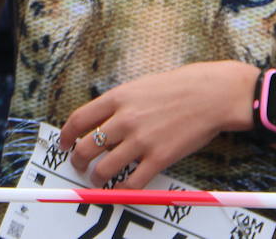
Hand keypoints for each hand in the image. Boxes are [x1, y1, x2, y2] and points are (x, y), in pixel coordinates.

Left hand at [57, 60, 257, 188]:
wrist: (211, 95)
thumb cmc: (177, 87)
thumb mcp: (140, 85)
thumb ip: (119, 103)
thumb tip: (100, 119)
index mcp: (117, 98)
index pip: (78, 120)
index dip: (66, 135)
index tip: (65, 143)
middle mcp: (124, 120)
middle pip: (86, 147)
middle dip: (78, 160)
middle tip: (80, 164)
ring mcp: (140, 141)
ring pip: (104, 169)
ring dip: (96, 178)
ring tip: (98, 179)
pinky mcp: (158, 158)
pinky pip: (131, 183)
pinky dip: (122, 190)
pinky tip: (122, 189)